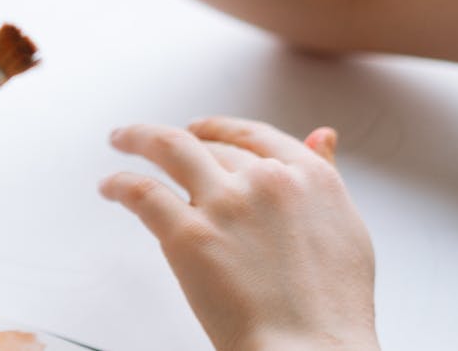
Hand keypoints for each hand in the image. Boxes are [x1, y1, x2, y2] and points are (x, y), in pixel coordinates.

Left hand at [100, 117, 378, 350]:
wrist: (311, 350)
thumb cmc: (331, 308)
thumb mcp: (347, 229)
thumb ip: (327, 178)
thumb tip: (323, 138)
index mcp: (309, 177)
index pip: (253, 135)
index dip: (220, 129)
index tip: (202, 130)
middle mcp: (265, 181)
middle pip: (209, 144)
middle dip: (179, 140)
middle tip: (156, 141)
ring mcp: (225, 204)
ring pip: (168, 147)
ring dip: (137, 137)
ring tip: (121, 139)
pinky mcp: (188, 233)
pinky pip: (142, 192)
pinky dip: (119, 184)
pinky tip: (110, 186)